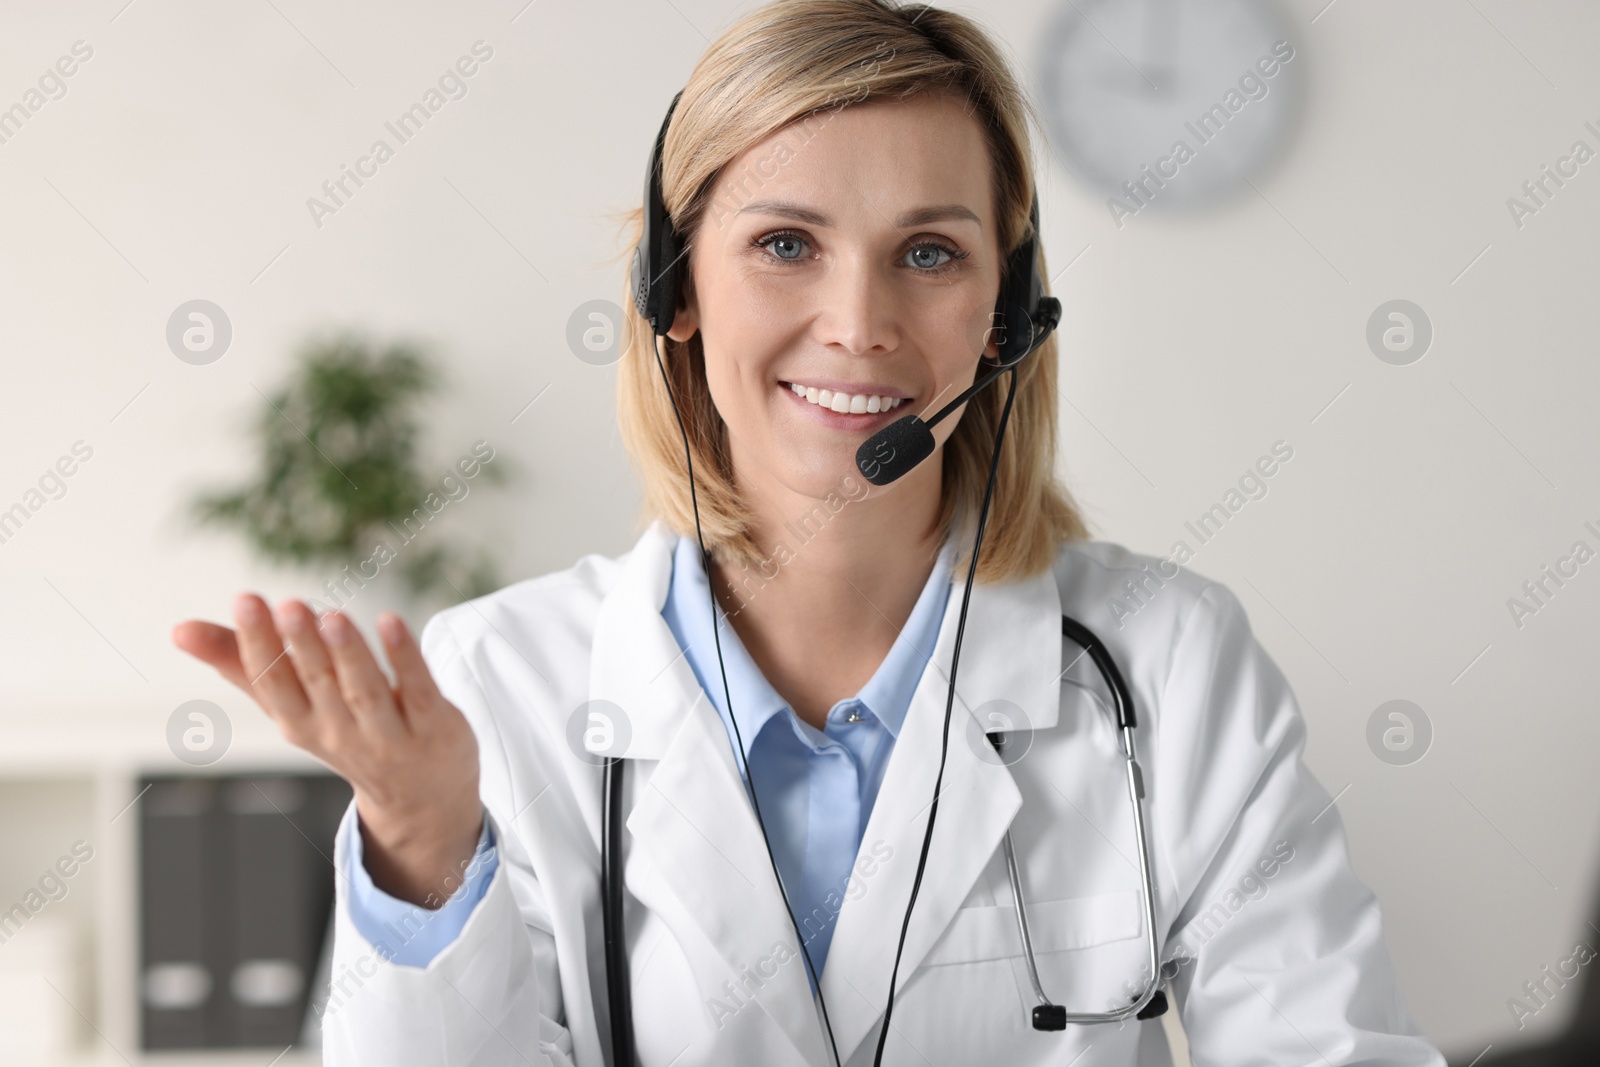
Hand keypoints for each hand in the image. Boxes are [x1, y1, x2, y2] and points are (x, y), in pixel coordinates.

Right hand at [171, 595, 482, 908]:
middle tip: (287, 604)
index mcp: (299, 722)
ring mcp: (389, 733)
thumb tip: (178, 629)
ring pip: (365, 691)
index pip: (273, 682)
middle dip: (300, 645)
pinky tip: (391, 622)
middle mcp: (340, 731)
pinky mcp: (434, 725)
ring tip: (331, 615)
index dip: (258, 644)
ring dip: (348, 654)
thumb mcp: (293, 706)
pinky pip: (417, 689)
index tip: (244, 600)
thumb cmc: (345, 733)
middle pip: (317, 684)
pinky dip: (404, 658)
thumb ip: (242, 663)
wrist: (420, 797)